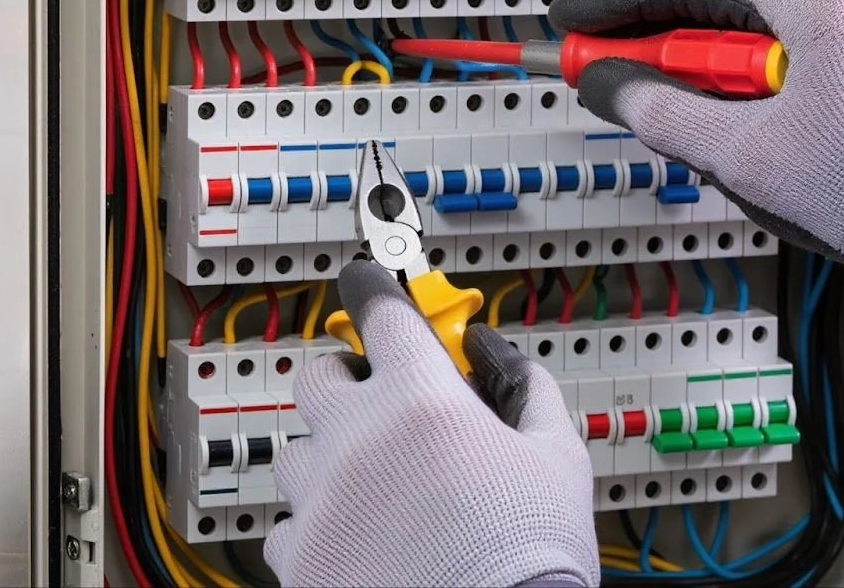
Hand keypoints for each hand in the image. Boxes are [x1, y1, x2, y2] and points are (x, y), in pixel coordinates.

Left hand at [265, 260, 598, 586]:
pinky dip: (314, 527)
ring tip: (370, 485)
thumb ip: (526, 390)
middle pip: (316, 377)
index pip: (380, 311)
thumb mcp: (557, 459)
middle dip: (344, 380)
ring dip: (327, 458)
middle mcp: (357, 441)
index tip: (368, 284)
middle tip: (374, 399)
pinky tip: (354, 540)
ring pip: (295, 454)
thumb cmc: (533, 559)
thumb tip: (500, 356)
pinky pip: (286, 527)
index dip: (375, 291)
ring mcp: (322, 502)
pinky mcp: (302, 560)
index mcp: (421, 402)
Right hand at [548, 0, 843, 302]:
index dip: (623, 0)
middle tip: (598, 63)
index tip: (580, 22)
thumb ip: (662, 113)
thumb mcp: (742, 154)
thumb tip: (609, 85)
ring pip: (741, 25)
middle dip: (649, 33)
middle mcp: (841, 0)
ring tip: (648, 96)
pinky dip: (726, 75)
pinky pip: (770, 48)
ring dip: (688, 59)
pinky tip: (701, 106)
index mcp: (819, 5)